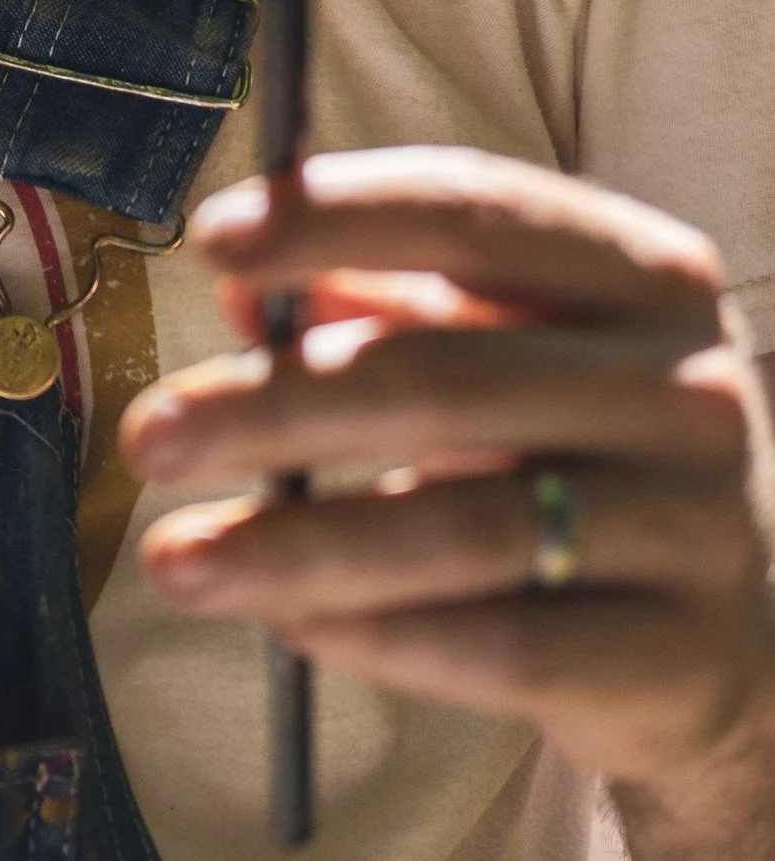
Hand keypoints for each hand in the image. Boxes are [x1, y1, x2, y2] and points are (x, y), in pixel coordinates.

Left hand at [118, 148, 774, 819]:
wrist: (732, 629)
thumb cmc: (573, 447)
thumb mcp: (493, 347)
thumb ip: (369, 301)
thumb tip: (238, 290)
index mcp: (641, 270)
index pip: (471, 209)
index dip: (334, 216)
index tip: (209, 242)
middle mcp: (685, 385)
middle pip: (440, 377)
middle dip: (271, 406)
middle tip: (149, 436)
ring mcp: (697, 523)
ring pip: (460, 524)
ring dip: (293, 543)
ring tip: (174, 560)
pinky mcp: (682, 655)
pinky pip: (499, 643)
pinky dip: (375, 632)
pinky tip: (287, 623)